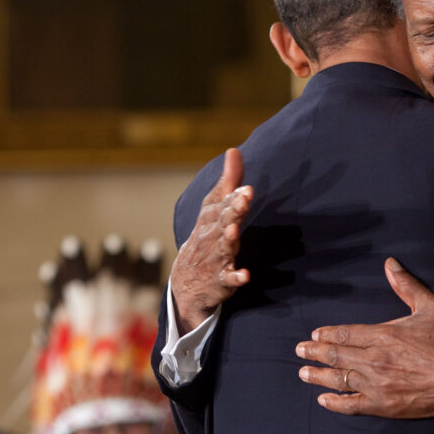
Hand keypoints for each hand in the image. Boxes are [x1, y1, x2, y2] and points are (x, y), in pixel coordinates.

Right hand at [169, 148, 252, 331]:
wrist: (185, 283)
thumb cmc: (206, 237)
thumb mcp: (214, 210)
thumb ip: (228, 182)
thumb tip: (234, 150)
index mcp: (210, 219)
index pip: (220, 205)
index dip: (233, 197)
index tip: (247, 190)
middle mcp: (211, 237)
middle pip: (222, 222)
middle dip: (232, 211)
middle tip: (244, 199)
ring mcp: (215, 259)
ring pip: (223, 248)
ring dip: (229, 239)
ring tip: (234, 231)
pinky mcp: (221, 280)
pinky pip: (228, 279)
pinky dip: (236, 278)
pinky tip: (245, 276)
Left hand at [295, 258, 433, 419]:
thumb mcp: (430, 306)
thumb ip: (406, 285)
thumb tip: (390, 264)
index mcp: (382, 335)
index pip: (345, 333)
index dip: (327, 334)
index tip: (314, 334)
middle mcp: (373, 360)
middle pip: (336, 356)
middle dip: (315, 353)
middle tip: (300, 351)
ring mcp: (376, 385)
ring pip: (339, 379)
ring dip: (318, 375)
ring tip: (304, 372)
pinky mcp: (383, 405)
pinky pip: (352, 404)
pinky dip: (336, 402)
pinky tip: (324, 399)